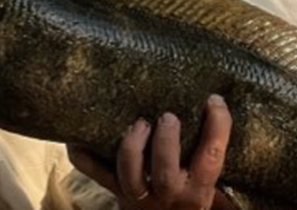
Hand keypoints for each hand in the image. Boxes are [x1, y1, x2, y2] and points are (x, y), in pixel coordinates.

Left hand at [68, 95, 231, 209]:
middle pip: (165, 173)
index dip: (217, 128)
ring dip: (131, 147)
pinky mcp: (116, 191)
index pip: (212, 158)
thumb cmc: (191, 194)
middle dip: (165, 142)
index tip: (214, 100)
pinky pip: (95, 173)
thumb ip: (211, 152)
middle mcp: (170, 195)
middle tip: (167, 116)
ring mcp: (140, 196)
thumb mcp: (210, 181)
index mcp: (200, 190)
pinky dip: (84, 154)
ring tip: (138, 124)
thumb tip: (216, 100)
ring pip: (130, 176)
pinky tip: (79, 135)